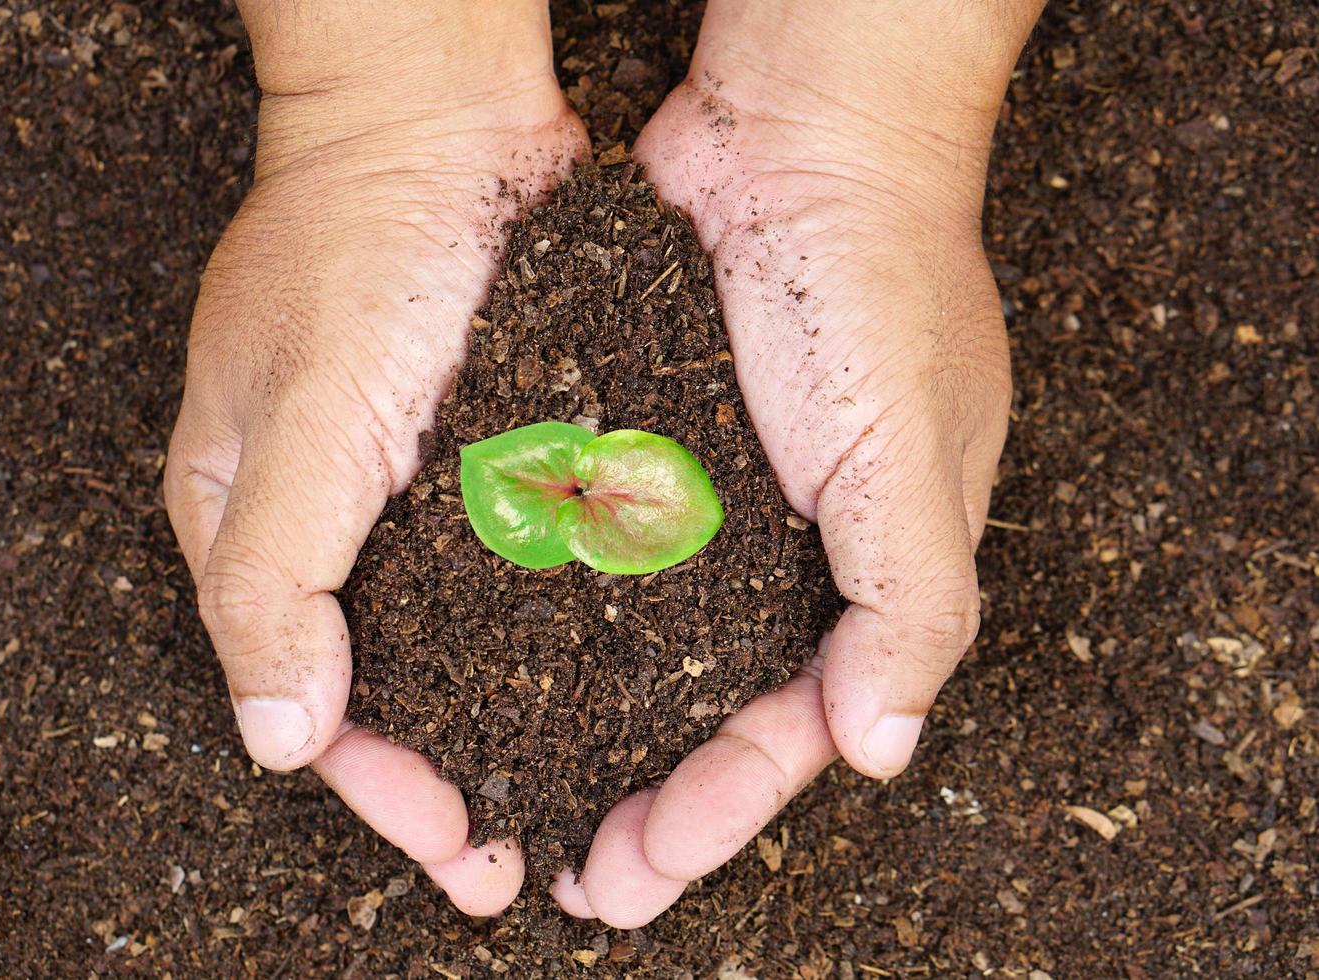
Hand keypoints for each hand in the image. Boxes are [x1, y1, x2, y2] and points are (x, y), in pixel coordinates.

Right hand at [164, 0, 587, 914]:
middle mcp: (325, 519)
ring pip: (444, 637)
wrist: (442, 122)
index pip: (309, 699)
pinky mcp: (473, 446)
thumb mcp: (296, 423)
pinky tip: (601, 671)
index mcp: (248, 524)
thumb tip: (281, 740)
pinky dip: (535, 630)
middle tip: (523, 854)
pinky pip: (497, 565)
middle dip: (447, 777)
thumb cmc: (358, 253)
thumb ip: (271, 584)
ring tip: (570, 787)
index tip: (468, 853)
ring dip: (500, 718)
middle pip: (380, 685)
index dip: (387, 791)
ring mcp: (402, 483)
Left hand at [554, 0, 1044, 926]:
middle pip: (713, 712)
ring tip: (528, 801)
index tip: (632, 871)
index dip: (718, 811)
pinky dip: (561, 622)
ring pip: (650, 653)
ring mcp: (716, 505)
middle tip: (575, 878)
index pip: (794, 730)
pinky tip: (500, 668)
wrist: (799, 140)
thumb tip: (884, 751)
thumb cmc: (878, 286)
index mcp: (871, 575)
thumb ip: (910, 607)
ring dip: (597, 731)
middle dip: (652, 801)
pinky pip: (605, 559)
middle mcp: (791, 555)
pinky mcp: (650, 451)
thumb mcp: (914, 459)